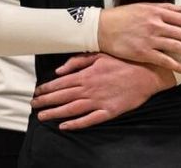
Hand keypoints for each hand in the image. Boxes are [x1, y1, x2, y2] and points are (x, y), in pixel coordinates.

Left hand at [29, 53, 172, 129]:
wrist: (146, 73)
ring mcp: (98, 101)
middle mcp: (89, 89)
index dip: (46, 89)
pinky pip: (89, 119)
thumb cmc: (123, 61)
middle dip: (46, 101)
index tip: (36, 93)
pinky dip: (76, 124)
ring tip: (43, 117)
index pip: (60, 83)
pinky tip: (65, 126)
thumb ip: (78, 61)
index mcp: (86, 74)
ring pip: (72, 109)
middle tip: (33, 106)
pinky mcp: (108, 111)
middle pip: (62, 97)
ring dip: (55, 113)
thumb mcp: (99, 54)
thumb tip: (60, 70)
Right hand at [98, 3, 180, 73]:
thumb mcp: (144, 6)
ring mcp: (150, 39)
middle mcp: (156, 25)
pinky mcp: (143, 52)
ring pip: (177, 46)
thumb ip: (165, 8)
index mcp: (157, 12)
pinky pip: (164, 60)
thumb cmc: (123, 16)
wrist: (102, 27)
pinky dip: (176, 65)